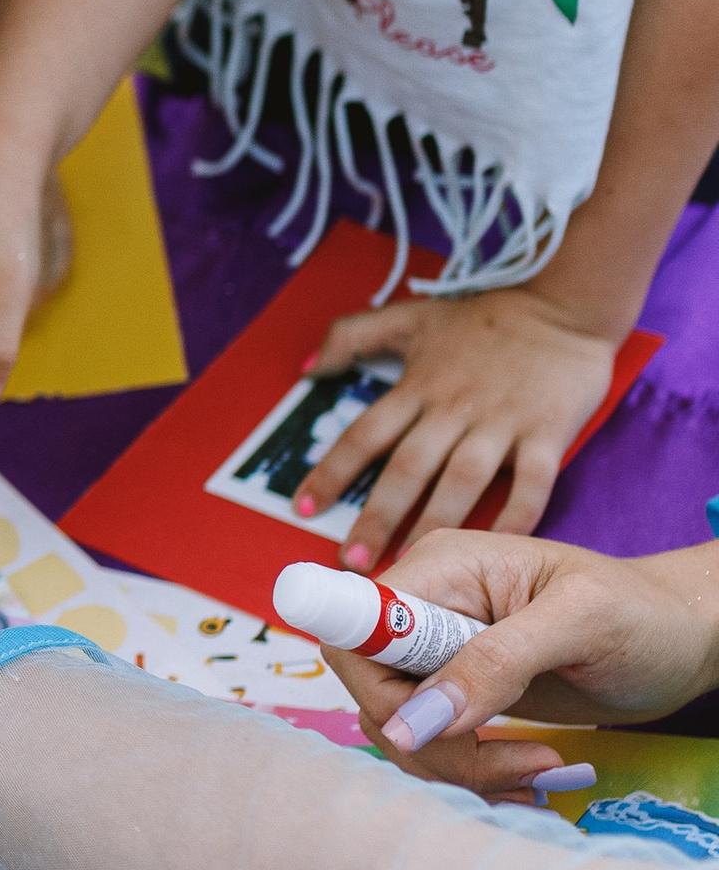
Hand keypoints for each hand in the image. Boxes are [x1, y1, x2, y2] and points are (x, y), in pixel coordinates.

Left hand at [297, 288, 621, 570]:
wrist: (565, 305)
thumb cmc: (485, 318)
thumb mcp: (411, 316)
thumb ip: (351, 335)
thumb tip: (306, 369)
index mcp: (418, 386)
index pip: (364, 435)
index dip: (332, 472)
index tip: (303, 508)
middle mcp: (454, 408)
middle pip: (407, 468)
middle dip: (377, 517)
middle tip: (354, 561)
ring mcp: (502, 422)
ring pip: (462, 481)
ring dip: (433, 524)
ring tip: (411, 564)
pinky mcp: (547, 432)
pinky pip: (532, 483)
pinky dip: (516, 518)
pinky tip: (495, 548)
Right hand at [327, 530, 718, 792]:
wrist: (687, 639)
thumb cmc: (647, 613)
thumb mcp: (581, 623)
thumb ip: (496, 662)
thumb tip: (413, 723)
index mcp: (442, 569)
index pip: (356, 631)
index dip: (376, 689)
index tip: (429, 735)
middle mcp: (428, 610)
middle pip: (376, 695)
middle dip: (435, 746)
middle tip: (518, 768)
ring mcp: (442, 655)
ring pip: (402, 732)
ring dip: (462, 770)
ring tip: (542, 772)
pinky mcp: (463, 695)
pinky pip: (435, 747)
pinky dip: (475, 775)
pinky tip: (531, 778)